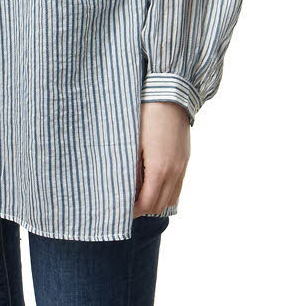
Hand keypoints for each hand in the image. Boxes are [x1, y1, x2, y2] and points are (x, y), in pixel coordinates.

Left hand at [133, 101, 190, 216]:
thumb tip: (126, 188)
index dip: (133, 211)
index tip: (120, 209)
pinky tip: (154, 184)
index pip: (147, 204)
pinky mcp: (185, 159)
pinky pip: (178, 186)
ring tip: (139, 195)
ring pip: (172, 198)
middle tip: (127, 204)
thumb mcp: (132, 142)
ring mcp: (182, 166)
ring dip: (156, 202)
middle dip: (143, 209)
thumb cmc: (146, 115)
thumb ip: (131, 168)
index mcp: (159, 169)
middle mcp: (174, 172)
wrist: (169, 95)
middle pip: (160, 205)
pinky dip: (166, 192)